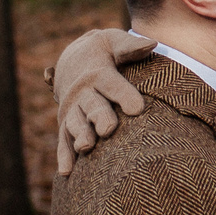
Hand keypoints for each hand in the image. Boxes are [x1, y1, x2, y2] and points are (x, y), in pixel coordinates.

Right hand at [49, 29, 155, 175]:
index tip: (138, 108)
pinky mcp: (66, 122)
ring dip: (80, 135)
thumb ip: (130, 46)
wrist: (72, 59)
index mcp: (98, 73)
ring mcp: (72, 109)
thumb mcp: (113, 42)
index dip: (123, 95)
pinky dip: (64, 155)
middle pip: (92, 105)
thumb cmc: (102, 51)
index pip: (111, 84)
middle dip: (99, 117)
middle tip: (108, 130)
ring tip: (86, 147)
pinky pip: (63, 139)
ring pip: (76, 123)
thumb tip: (152, 44)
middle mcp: (83, 92)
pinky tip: (68, 172)